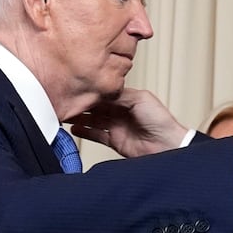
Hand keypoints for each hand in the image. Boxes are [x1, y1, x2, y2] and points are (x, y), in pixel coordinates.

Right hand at [68, 88, 188, 157]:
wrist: (167, 146)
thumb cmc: (161, 121)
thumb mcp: (140, 99)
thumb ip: (118, 94)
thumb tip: (100, 90)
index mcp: (128, 99)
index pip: (104, 93)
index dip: (91, 90)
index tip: (76, 86)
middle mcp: (121, 112)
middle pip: (96, 106)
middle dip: (82, 102)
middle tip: (66, 99)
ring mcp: (118, 127)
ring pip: (93, 120)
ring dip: (80, 117)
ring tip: (65, 113)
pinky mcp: (116, 141)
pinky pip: (97, 135)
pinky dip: (85, 132)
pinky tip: (74, 128)